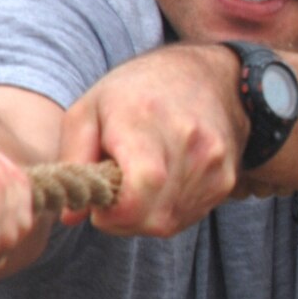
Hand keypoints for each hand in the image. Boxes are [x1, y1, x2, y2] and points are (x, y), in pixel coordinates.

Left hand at [57, 45, 247, 236]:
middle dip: (123, 218)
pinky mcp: (227, 179)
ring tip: (138, 181)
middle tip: (114, 190)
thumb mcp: (88, 110)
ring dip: (145, 215)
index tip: (101, 201)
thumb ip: (75, 159)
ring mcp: (213, 164)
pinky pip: (188, 216)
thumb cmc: (137, 91)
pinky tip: (162, 182)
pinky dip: (167, 209)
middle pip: (151, 218)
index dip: (113, 212)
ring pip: (169, 223)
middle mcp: (190, 144)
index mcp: (147, 120)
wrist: (205, 75)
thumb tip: (71, 215)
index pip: (138, 193)